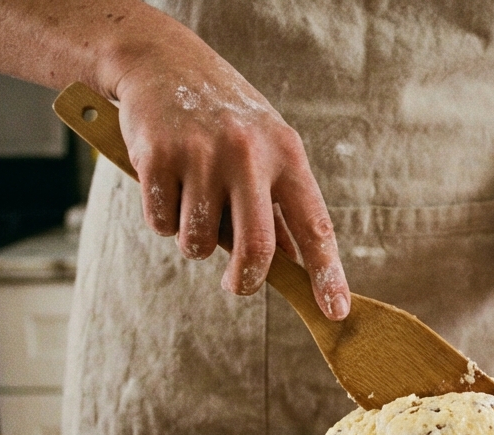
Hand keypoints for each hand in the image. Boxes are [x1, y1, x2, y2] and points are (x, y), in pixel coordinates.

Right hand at [112, 51, 349, 318]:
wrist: (161, 62)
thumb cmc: (223, 116)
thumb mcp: (264, 148)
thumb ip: (278, 204)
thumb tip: (295, 267)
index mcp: (286, 153)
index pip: (314, 226)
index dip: (327, 275)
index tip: (336, 312)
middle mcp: (248, 154)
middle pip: (256, 249)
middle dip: (246, 281)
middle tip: (238, 285)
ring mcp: (202, 155)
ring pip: (198, 244)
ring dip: (193, 242)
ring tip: (193, 203)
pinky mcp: (157, 157)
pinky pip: (162, 223)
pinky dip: (162, 218)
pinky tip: (165, 184)